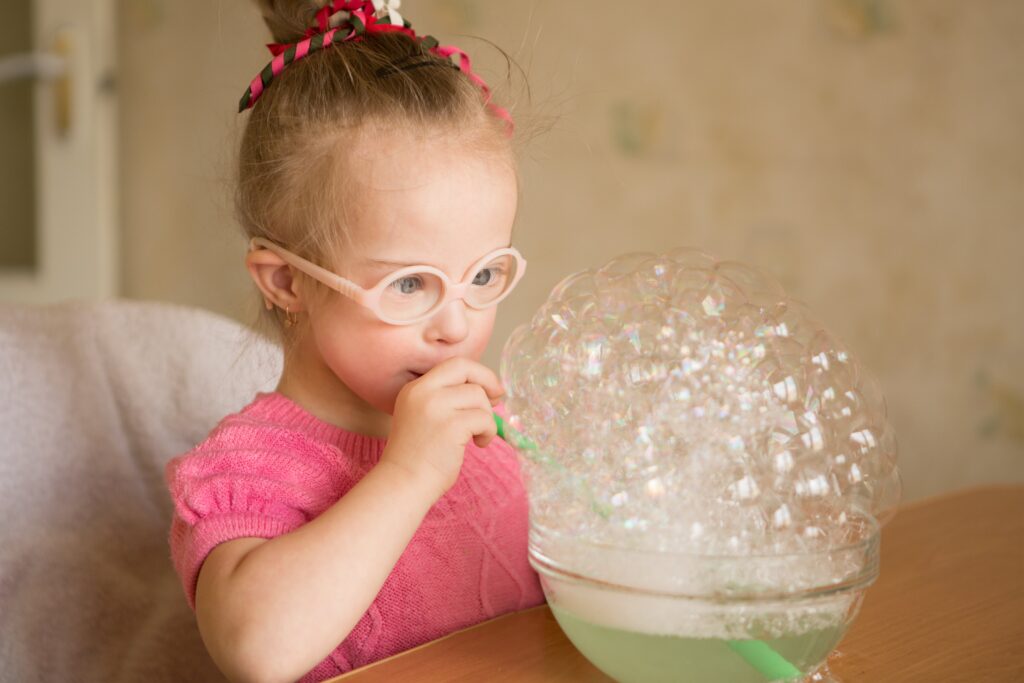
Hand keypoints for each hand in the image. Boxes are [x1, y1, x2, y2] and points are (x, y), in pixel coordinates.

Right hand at [381, 358, 504, 499]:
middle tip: (498, 399)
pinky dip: (488, 431)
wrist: (403, 484)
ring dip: (487, 417)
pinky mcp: (450, 425)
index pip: (453, 365)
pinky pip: (484, 419)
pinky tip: (479, 444)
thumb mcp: (424, 418)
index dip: (476, 373)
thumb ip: (446, 400)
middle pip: (465, 368)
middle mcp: (422, 392)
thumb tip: (487, 390)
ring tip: (478, 437)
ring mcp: (435, 407)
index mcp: (415, 389)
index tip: (489, 389)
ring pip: (478, 396)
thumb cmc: (418, 458)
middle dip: (488, 380)